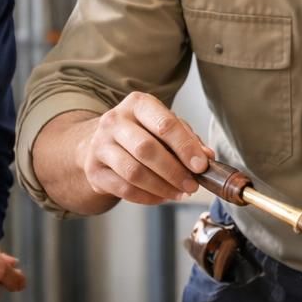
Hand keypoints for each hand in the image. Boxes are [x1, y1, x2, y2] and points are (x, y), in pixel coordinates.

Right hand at [82, 92, 213, 204]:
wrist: (97, 143)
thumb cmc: (140, 133)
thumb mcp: (163, 126)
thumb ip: (187, 138)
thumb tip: (207, 157)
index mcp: (137, 104)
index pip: (164, 124)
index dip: (185, 147)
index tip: (201, 166)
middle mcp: (115, 121)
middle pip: (147, 148)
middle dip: (175, 171)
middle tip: (192, 185)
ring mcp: (100, 145)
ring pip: (134, 172)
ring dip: (162, 187)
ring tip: (179, 193)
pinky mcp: (94, 170)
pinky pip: (124, 189)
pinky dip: (147, 197)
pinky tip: (162, 197)